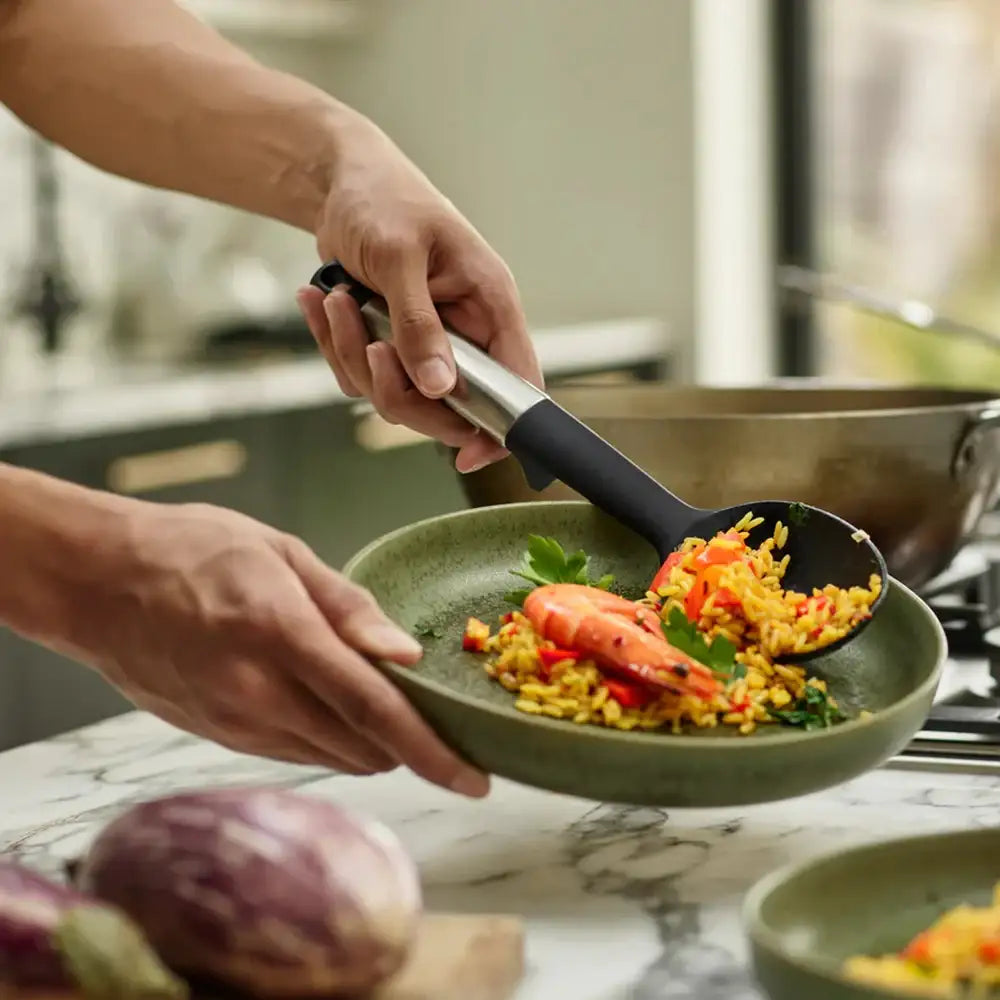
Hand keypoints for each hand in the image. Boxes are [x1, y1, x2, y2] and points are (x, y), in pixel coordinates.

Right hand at [65, 499, 488, 797]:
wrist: (96, 582)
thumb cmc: (190, 550)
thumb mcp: (279, 551)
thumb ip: (347, 607)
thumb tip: (404, 653)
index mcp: (282, 635)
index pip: (375, 711)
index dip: (433, 752)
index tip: (476, 779)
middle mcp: (259, 693)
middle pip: (363, 749)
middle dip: (410, 744)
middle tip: (436, 714)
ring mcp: (235, 724)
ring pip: (333, 760)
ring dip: (371, 744)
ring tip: (381, 700)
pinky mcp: (219, 737)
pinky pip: (295, 754)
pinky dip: (329, 740)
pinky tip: (328, 703)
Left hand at [296, 113, 543, 473]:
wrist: (339, 184)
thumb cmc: (383, 200)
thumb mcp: (399, 257)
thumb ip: (419, 324)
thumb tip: (441, 388)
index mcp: (490, 306)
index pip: (518, 383)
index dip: (500, 426)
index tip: (467, 455)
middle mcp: (465, 331)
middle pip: (449, 406)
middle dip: (400, 388)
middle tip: (371, 349)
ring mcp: (427, 342)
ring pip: (399, 394)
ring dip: (355, 358)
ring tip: (337, 302)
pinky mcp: (391, 343)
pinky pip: (363, 376)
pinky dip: (335, 347)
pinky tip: (321, 302)